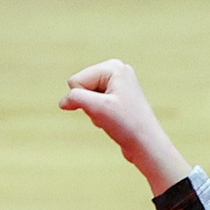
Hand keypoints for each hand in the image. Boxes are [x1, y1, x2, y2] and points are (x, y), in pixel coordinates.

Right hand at [59, 62, 189, 195]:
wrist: (146, 143)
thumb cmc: (126, 124)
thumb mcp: (97, 108)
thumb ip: (75, 98)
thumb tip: (63, 102)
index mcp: (113, 67)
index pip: (76, 81)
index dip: (84, 99)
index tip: (104, 107)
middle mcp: (116, 70)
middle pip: (80, 87)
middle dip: (88, 104)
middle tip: (108, 113)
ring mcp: (117, 83)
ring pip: (86, 97)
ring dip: (94, 111)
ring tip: (112, 117)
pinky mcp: (117, 96)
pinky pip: (94, 104)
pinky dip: (99, 114)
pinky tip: (113, 119)